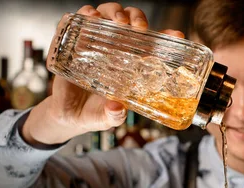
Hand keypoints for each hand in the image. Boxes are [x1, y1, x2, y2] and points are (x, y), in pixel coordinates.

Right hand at [22, 3, 184, 145]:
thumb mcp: (107, 118)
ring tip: (116, 21)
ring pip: (105, 14)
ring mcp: (93, 43)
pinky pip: (77, 21)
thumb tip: (117, 108)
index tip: (176, 35)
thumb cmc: (94, 114)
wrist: (68, 116)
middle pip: (128, 21)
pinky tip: (89, 17)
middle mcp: (114, 49)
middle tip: (138, 27)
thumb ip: (114, 116)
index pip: (151, 43)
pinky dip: (83, 14)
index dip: (165, 36)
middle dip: (136, 17)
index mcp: (130, 64)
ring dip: (112, 11)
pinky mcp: (71, 43)